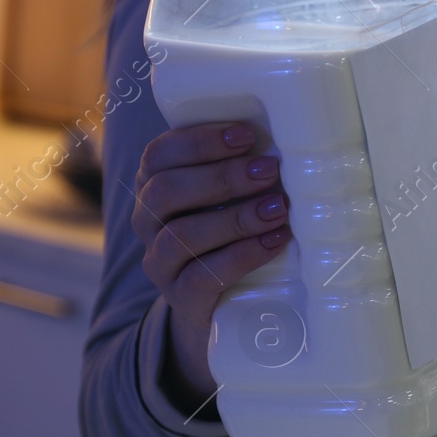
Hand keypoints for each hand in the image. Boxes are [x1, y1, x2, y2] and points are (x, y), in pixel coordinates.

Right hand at [130, 121, 289, 407]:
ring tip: (278, 207)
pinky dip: (241, 256)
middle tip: (270, 170)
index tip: (246, 134)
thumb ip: (242, 166)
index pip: (160, 154)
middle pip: (167, 191)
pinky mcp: (180, 298)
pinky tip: (274, 242)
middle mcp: (148, 221)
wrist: (221, 302)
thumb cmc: (232, 230)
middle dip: (223, 177)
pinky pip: (202, 277)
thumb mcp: (230, 194)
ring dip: (235, 218)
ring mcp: (159, 262)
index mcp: (154, 184)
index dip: (200, 141)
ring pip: (181, 236)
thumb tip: (288, 139)